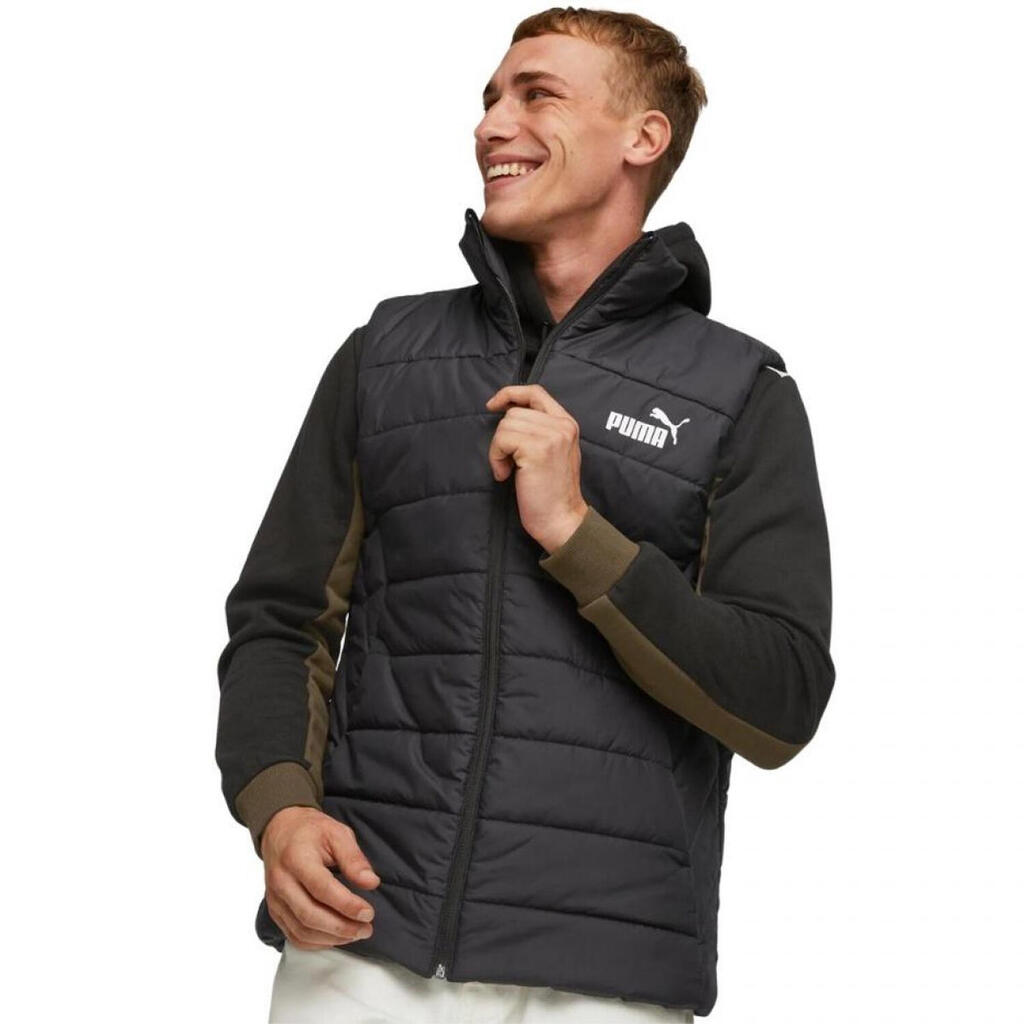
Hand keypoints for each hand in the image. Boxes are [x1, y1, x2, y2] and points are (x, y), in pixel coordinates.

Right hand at [260, 806, 380, 950]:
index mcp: (296, 858)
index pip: (322, 888)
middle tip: (367, 928)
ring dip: (331, 938)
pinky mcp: (275, 910)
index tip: (368, 913)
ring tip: (356, 933)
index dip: (346, 904)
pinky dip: (316, 942)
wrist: (280, 830)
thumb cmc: (311, 831)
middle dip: (342, 927)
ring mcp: (275, 899)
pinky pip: (293, 936)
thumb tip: (371, 883)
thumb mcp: (337, 833)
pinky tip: (336, 938)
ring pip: (301, 930)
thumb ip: (353, 858)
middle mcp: (281, 882)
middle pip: (310, 914)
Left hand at [485, 384, 587, 552]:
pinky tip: (506, 475)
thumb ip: (540, 430)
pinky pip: (501, 440)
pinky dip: (496, 458)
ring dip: (499, 449)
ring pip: (505, 425)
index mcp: (567, 423)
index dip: (510, 393)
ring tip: (509, 470)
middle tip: (509, 462)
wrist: (561, 520)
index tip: (492, 405)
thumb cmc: (551, 492)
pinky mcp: (537, 449)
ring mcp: (551, 436)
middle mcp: (562, 425)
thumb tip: (508, 412)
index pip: (536, 391)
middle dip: (503, 436)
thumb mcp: (553, 452)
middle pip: (514, 412)